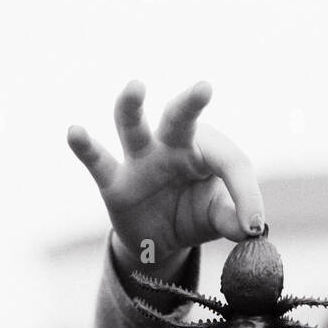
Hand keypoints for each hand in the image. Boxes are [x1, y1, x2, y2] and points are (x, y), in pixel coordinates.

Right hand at [67, 80, 264, 275]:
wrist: (159, 241)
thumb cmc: (194, 214)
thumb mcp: (218, 219)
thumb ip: (233, 219)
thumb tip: (251, 229)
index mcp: (205, 152)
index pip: (229, 161)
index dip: (245, 193)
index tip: (252, 226)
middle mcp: (171, 147)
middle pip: (179, 118)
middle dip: (190, 103)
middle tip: (204, 88)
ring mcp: (140, 161)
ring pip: (133, 127)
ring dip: (132, 107)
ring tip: (136, 87)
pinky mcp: (114, 183)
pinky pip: (98, 162)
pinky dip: (85, 147)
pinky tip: (75, 132)